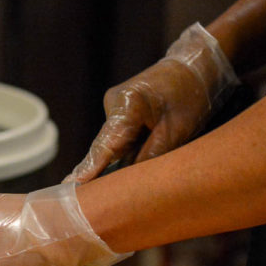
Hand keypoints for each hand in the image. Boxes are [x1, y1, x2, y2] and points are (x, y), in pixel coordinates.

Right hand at [66, 22, 238, 182]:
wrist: (197, 64)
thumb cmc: (192, 95)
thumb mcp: (177, 131)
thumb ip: (151, 157)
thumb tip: (129, 184)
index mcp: (128, 104)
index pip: (104, 146)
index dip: (88, 171)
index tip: (69, 187)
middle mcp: (113, 104)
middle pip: (103, 148)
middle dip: (95, 174)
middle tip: (79, 201)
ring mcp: (115, 107)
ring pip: (111, 146)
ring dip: (112, 166)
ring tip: (104, 191)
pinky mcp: (121, 112)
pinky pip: (118, 140)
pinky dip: (122, 156)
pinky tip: (121, 172)